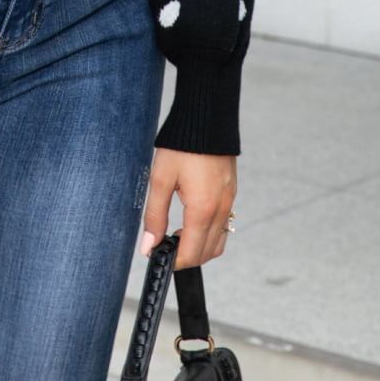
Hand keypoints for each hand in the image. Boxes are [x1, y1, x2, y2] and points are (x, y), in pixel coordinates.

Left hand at [141, 148, 236, 268]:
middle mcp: (220, 210)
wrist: (206, 119)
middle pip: (207, 252)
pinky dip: (210, 232)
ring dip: (200, 247)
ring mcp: (229, 202)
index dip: (174, 262)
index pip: (191, 254)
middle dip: (186, 256)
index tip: (158, 256)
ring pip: (218, 241)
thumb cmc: (181, 146)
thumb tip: (148, 246)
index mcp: (202, 209)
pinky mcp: (231, 193)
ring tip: (177, 233)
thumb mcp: (160, 179)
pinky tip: (192, 219)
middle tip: (165, 245)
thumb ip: (154, 215)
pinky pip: (224, 225)